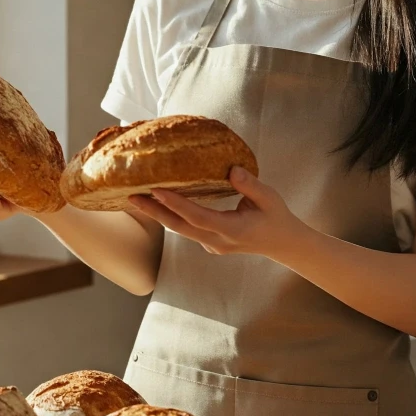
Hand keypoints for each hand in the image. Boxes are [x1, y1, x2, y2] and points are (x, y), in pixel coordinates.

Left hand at [128, 166, 307, 258]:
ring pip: (181, 230)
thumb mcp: (269, 197)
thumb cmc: (276, 216)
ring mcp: (212, 246)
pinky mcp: (210, 244)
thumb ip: (250, 185)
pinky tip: (159, 204)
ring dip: (159, 215)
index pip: (198, 217)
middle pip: (180, 227)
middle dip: (155, 212)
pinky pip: (187, 229)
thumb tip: (231, 169)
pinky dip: (172, 216)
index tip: (157, 191)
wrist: (282, 243)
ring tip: (137, 199)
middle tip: (132, 197)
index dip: (176, 204)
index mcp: (232, 230)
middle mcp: (217, 242)